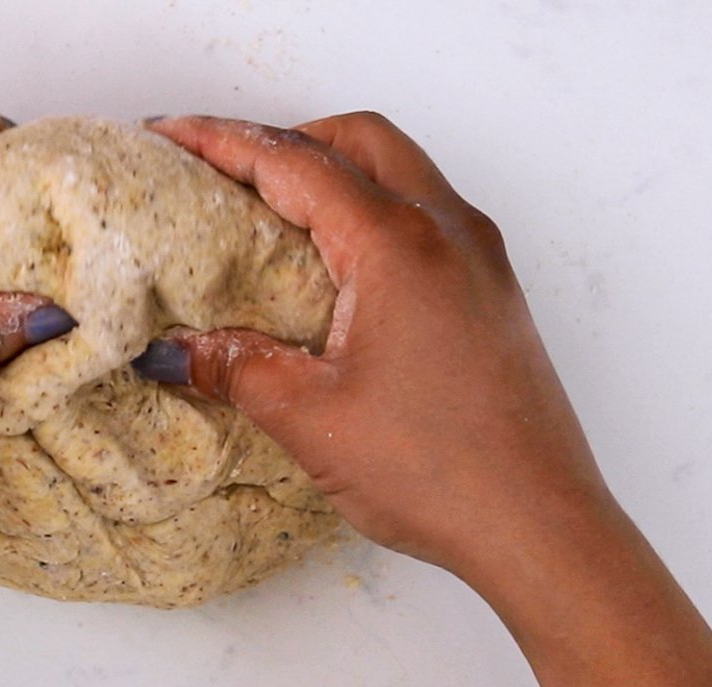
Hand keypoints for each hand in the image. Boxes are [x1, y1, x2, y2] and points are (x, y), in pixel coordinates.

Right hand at [135, 113, 615, 577]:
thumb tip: (173, 351)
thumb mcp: (311, 419)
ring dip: (333, 171)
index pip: (295, 165)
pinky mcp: (491, 292)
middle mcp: (447, 232)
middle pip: (357, 140)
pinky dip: (370, 209)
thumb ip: (235, 369)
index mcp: (397, 246)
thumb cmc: (439, 473)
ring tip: (270, 213)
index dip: (223, 143)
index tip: (170, 134)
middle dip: (284, 140)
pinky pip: (424, 215)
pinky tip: (333, 266)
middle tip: (221, 169)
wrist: (541, 527)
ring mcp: (479, 259)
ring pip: (398, 171)